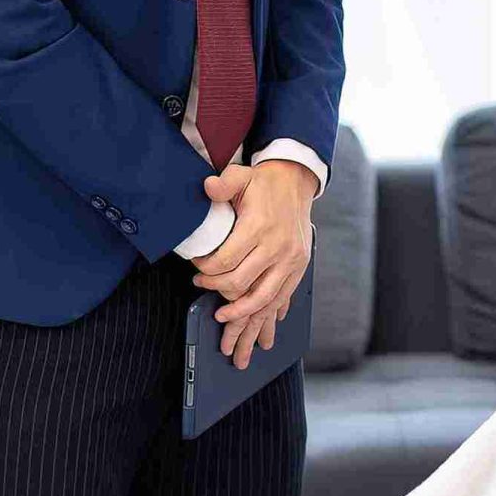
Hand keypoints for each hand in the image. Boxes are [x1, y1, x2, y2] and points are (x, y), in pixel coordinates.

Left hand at [187, 160, 317, 369]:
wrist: (295, 182)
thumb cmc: (263, 183)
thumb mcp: (241, 176)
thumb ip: (223, 183)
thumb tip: (207, 188)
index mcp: (260, 227)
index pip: (226, 261)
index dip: (205, 270)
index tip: (196, 269)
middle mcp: (277, 247)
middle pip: (240, 282)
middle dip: (216, 289)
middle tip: (201, 286)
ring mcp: (291, 260)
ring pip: (263, 298)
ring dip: (241, 313)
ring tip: (224, 320)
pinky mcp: (298, 267)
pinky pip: (280, 297)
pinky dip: (265, 311)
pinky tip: (253, 319)